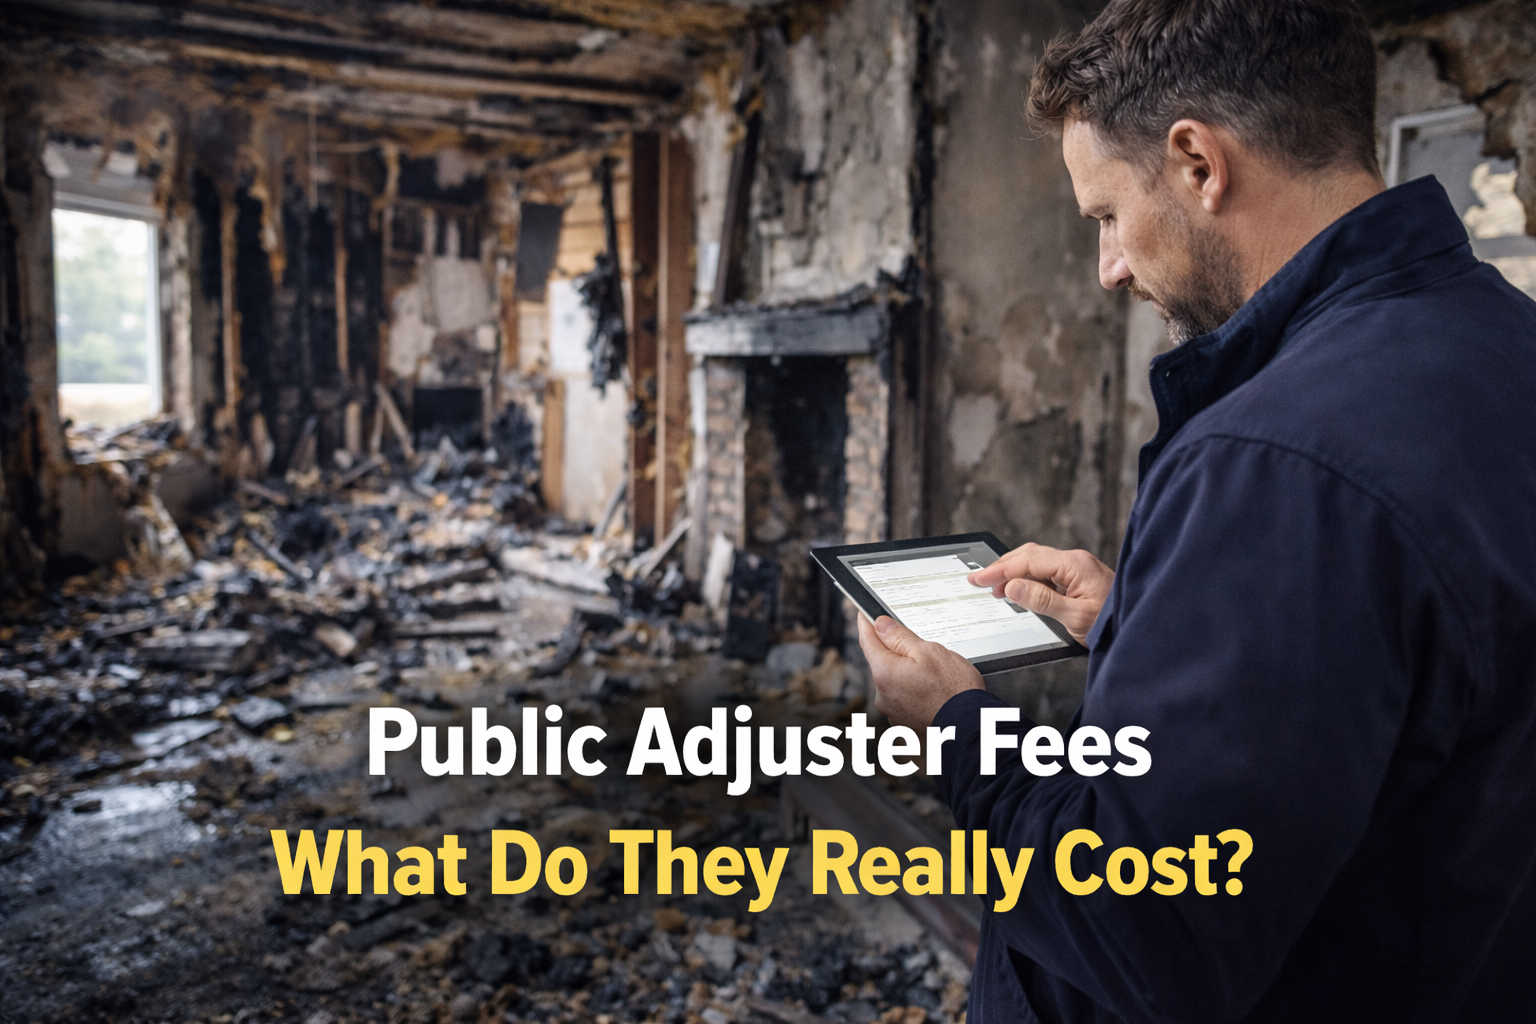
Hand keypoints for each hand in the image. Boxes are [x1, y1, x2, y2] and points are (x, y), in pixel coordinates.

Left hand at [858, 614, 984, 728]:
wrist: (969, 727)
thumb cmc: (954, 691)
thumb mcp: (929, 651)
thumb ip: (900, 637)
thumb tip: (880, 625)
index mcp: (885, 672)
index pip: (867, 640)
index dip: (867, 624)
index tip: (865, 614)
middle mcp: (882, 694)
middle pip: (882, 661)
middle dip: (897, 652)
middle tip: (923, 650)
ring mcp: (892, 710)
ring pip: (894, 679)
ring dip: (906, 672)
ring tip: (934, 676)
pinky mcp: (903, 720)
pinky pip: (903, 696)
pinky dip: (913, 690)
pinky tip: (933, 691)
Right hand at [966, 543, 1113, 643]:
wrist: (1141, 628)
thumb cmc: (1114, 623)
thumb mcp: (1075, 617)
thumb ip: (1042, 600)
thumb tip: (1013, 586)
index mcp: (1074, 565)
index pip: (1028, 561)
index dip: (999, 570)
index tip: (979, 579)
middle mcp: (1075, 561)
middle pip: (1029, 555)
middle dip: (1001, 567)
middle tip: (978, 581)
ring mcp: (1077, 567)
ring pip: (1036, 562)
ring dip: (1013, 572)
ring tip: (995, 588)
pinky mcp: (1078, 577)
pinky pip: (1047, 572)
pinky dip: (1027, 579)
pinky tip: (1019, 589)